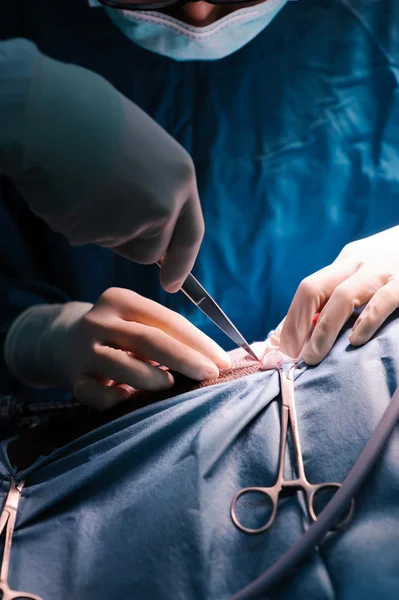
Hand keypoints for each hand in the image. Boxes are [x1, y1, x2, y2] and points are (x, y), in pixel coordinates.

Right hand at [2, 40, 202, 291]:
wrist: (45, 110)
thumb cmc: (87, 112)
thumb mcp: (140, 144)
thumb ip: (154, 181)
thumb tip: (153, 213)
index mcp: (180, 177)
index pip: (189, 234)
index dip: (180, 262)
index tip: (172, 284)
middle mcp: (164, 204)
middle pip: (149, 251)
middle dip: (128, 241)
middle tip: (101, 202)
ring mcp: (131, 221)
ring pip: (113, 243)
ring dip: (97, 225)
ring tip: (81, 181)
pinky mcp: (96, 232)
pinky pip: (82, 235)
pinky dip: (71, 217)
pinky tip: (64, 187)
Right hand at [67, 288, 230, 409]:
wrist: (67, 343)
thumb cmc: (122, 335)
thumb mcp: (140, 322)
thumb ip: (169, 334)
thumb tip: (215, 360)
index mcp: (120, 299)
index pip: (166, 320)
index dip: (198, 341)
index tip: (222, 361)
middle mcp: (98, 320)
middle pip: (146, 339)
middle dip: (183, 358)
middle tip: (209, 375)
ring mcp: (82, 350)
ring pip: (119, 364)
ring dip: (150, 377)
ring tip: (171, 386)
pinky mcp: (73, 378)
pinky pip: (92, 392)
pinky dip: (111, 398)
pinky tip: (128, 400)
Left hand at [276, 226, 398, 363]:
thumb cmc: (397, 266)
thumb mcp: (366, 273)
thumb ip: (340, 296)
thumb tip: (304, 329)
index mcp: (346, 262)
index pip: (308, 288)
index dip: (291, 319)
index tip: (281, 348)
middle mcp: (360, 263)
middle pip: (315, 288)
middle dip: (298, 325)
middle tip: (293, 356)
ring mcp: (384, 271)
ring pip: (343, 297)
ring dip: (323, 330)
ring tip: (314, 357)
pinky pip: (384, 300)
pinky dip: (366, 321)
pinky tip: (356, 341)